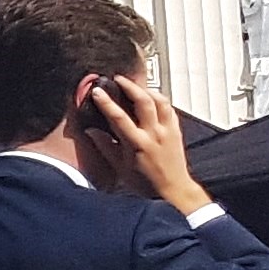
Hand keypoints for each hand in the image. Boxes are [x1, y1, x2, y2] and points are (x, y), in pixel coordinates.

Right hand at [85, 77, 211, 213]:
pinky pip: (169, 109)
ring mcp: (168, 131)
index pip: (119, 117)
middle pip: (144, 102)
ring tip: (135, 86)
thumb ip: (105, 147)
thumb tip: (92, 131)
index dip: (106, 102)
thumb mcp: (119, 168)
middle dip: (130, 86)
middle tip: (119, 79)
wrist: (173, 190)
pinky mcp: (176, 131)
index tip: (97, 92)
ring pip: (160, 101)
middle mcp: (154, 135)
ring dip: (147, 90)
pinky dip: (160, 100)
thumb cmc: (146, 183)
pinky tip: (151, 99)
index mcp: (138, 144)